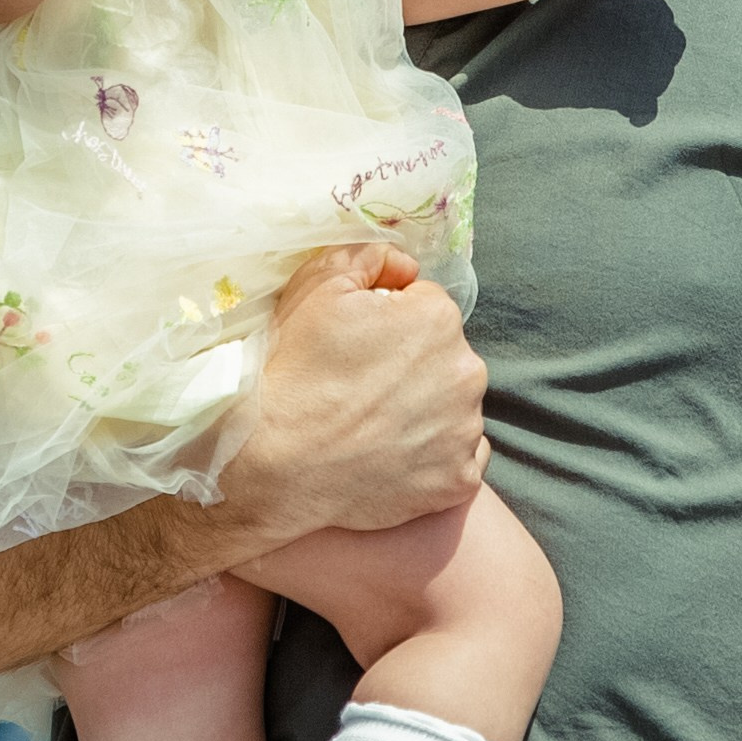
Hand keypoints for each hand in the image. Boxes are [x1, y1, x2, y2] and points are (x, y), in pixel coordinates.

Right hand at [223, 243, 488, 548]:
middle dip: (412, 366)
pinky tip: (394, 460)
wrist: (274, 468)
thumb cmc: (293, 372)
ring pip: (453, 409)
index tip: (356, 347)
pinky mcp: (458, 482)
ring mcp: (466, 432)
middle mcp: (467, 373)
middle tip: (360, 390)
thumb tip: (405, 267)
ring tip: (371, 429)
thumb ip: (369, 257)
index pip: (424, 307)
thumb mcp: (315, 287)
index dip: (388, 323)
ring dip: (424, 413)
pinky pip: (459, 461)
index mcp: (439, 319)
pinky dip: (434, 460)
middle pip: (445, 358)